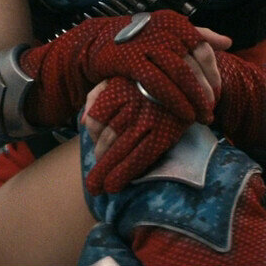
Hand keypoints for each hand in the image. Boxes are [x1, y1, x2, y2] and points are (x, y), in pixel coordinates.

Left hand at [82, 77, 188, 194]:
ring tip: (99, 188)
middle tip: (93, 184)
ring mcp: (148, 119)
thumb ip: (96, 95)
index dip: (92, 135)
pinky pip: (141, 156)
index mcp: (118, 89)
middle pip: (107, 138)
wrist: (182, 78)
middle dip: (99, 163)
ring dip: (107, 171)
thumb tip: (82, 122)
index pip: (95, 118)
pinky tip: (115, 185)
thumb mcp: (117, 78)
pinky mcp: (164, 132)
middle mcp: (132, 104)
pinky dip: (126, 172)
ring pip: (120, 149)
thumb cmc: (143, 82)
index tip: (96, 144)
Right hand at [84, 25, 232, 155]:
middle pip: (194, 64)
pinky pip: (159, 83)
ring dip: (193, 98)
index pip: (203, 49)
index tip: (217, 93)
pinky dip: (174, 100)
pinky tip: (183, 114)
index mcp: (175, 23)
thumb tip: (227, 42)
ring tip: (201, 117)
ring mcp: (147, 44)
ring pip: (180, 73)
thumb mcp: (168, 30)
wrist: (98, 40)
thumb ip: (198, 34)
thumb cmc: (140, 39)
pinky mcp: (131, 60)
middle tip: (211, 111)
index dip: (214, 73)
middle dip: (206, 91)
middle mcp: (164, 30)